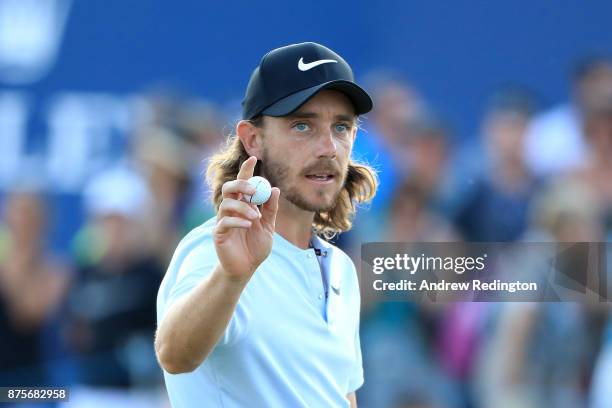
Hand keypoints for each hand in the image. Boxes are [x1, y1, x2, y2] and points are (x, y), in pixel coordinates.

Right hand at [213, 156, 279, 282]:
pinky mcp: (218, 234)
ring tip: (256, 217)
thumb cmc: (256, 247)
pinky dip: (238, 221)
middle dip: (241, 185)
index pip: (243, 184)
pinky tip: (249, 225)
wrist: (247, 269)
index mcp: (243, 206)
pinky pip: (224, 222)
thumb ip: (271, 209)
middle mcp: (231, 210)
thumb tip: (275, 189)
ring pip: (227, 204)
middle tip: (255, 190)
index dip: (246, 170)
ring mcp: (223, 221)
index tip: (254, 158)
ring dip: (243, 207)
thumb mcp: (269, 227)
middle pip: (229, 188)